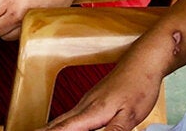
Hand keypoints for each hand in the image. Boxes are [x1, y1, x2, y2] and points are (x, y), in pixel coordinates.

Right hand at [43, 40, 169, 130]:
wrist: (143, 62)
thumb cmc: (139, 85)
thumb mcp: (131, 114)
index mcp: (92, 111)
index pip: (64, 128)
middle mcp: (85, 105)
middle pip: (57, 123)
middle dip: (42, 130)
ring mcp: (88, 101)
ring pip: (63, 118)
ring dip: (49, 127)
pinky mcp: (93, 99)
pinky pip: (72, 114)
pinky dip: (61, 122)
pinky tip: (62, 125)